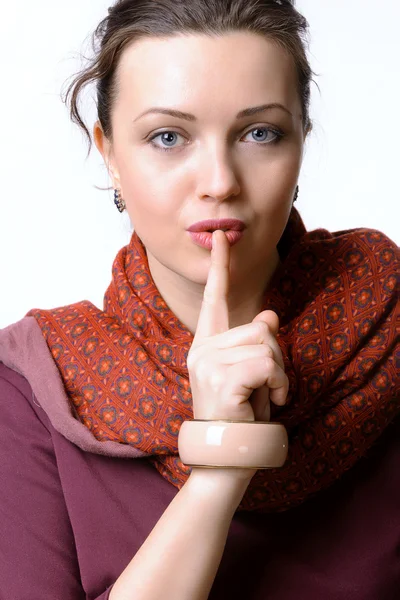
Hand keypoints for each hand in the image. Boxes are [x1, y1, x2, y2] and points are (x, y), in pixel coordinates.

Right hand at [187, 229, 288, 423]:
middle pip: (259, 327)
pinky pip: (266, 365)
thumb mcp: (252, 373)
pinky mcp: (219, 380)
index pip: (214, 298)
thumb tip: (269, 314)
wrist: (227, 455)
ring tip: (268, 395)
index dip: (219, 266)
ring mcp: (207, 364)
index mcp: (206, 344)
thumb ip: (257, 343)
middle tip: (270, 385)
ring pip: (265, 345)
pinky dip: (278, 384)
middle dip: (277, 356)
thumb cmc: (239, 414)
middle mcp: (201, 349)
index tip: (220, 236)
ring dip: (279, 373)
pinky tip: (267, 402)